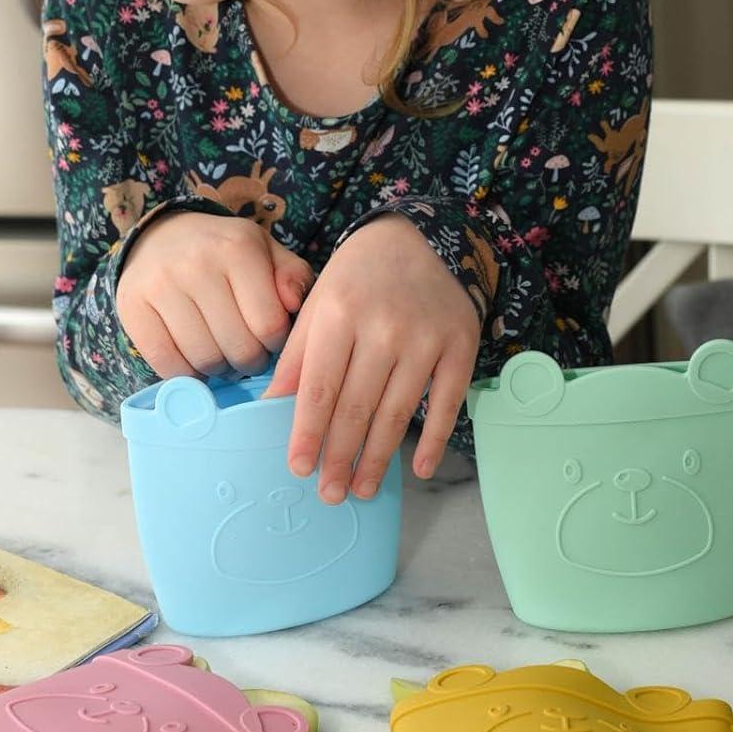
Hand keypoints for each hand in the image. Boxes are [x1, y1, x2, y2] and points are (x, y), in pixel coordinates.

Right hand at [116, 212, 313, 378]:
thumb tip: (293, 304)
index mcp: (238, 248)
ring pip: (205, 360)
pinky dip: (187, 372)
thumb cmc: (225, 252)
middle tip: (247, 352)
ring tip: (223, 353)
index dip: (276, 344)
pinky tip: (194, 357)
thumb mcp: (266, 252)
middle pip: (239, 348)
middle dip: (250, 361)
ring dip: (220, 369)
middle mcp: (197, 263)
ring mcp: (161, 285)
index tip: (270, 339)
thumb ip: (293, 276)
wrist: (162, 236)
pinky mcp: (132, 307)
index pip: (269, 326)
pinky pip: (167, 365)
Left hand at [260, 215, 481, 502]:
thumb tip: (271, 408)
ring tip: (362, 489)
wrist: (422, 238)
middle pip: (357, 406)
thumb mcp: (319, 302)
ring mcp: (426, 339)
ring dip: (378, 458)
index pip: (320, 386)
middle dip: (341, 456)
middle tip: (330, 493)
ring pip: (397, 412)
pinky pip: (445, 403)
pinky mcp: (461, 347)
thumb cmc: (359, 276)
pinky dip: (432, 440)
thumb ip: (297, 355)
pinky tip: (418, 469)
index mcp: (339, 312)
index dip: (308, 432)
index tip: (298, 468)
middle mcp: (383, 327)